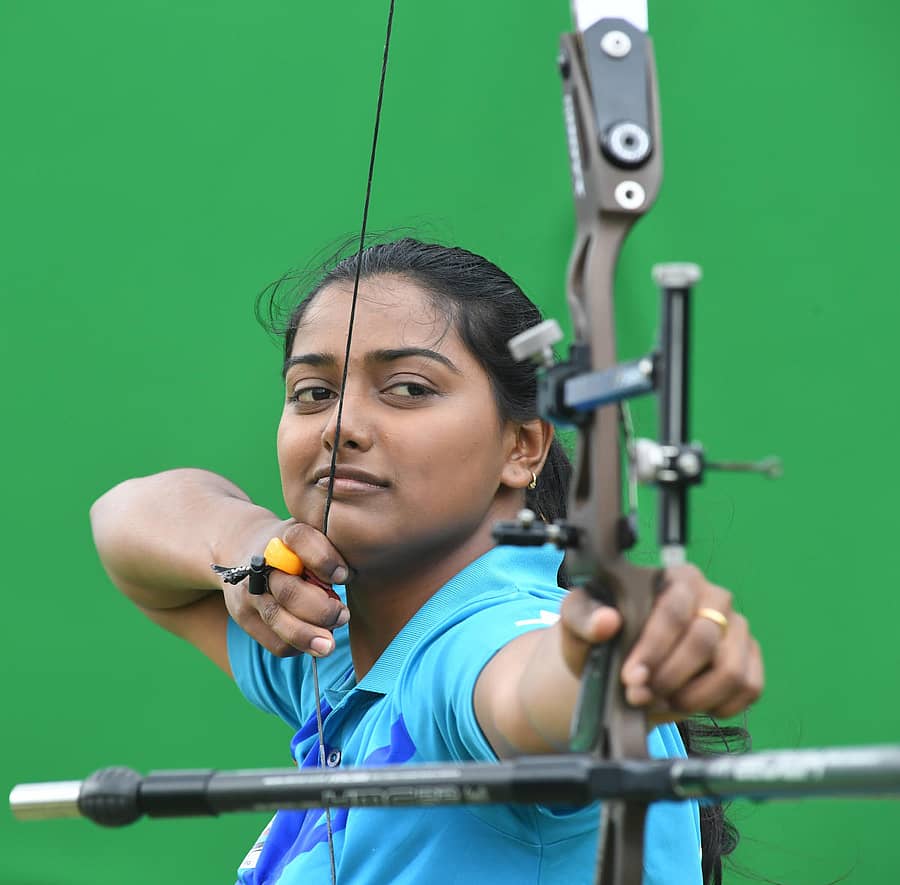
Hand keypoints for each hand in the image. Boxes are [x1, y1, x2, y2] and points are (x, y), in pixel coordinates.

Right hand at [221, 523, 350, 657]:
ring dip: (308, 636)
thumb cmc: (296, 548)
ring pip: (278, 619)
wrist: (246, 549)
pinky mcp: (243, 615)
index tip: (344, 576)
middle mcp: (261, 561)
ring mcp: (248, 590)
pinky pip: (274, 641)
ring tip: (329, 644)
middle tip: (343, 616)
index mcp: (285, 535)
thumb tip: (347, 579)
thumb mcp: (314, 538)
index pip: (301, 539)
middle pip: (289, 591)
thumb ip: (332, 552)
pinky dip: (297, 646)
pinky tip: (311, 642)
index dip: (325, 560)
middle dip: (322, 611)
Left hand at [559, 563, 762, 719]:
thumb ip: (584, 617)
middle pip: (704, 642)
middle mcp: (713, 597)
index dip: (653, 649)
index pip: (673, 610)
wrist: (619, 667)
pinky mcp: (749, 658)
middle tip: (639, 695)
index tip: (631, 678)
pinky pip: (749, 687)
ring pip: (730, 670)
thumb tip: (606, 621)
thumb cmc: (601, 637)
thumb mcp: (579, 623)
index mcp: (676, 577)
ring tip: (660, 700)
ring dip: (693, 697)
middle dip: (668, 677)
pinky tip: (687, 704)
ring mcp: (736, 628)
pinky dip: (718, 705)